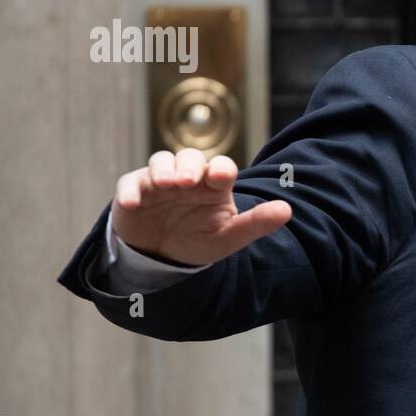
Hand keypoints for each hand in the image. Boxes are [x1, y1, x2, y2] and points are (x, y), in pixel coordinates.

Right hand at [110, 149, 291, 266]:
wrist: (163, 258)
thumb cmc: (199, 241)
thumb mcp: (228, 238)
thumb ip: (256, 224)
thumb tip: (286, 210)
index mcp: (214, 185)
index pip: (220, 167)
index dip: (220, 168)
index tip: (219, 178)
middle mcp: (187, 177)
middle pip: (188, 157)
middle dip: (187, 166)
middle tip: (186, 182)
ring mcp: (159, 181)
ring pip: (160, 162)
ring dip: (162, 170)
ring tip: (165, 184)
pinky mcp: (134, 191)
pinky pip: (129, 183)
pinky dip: (129, 191)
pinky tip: (132, 203)